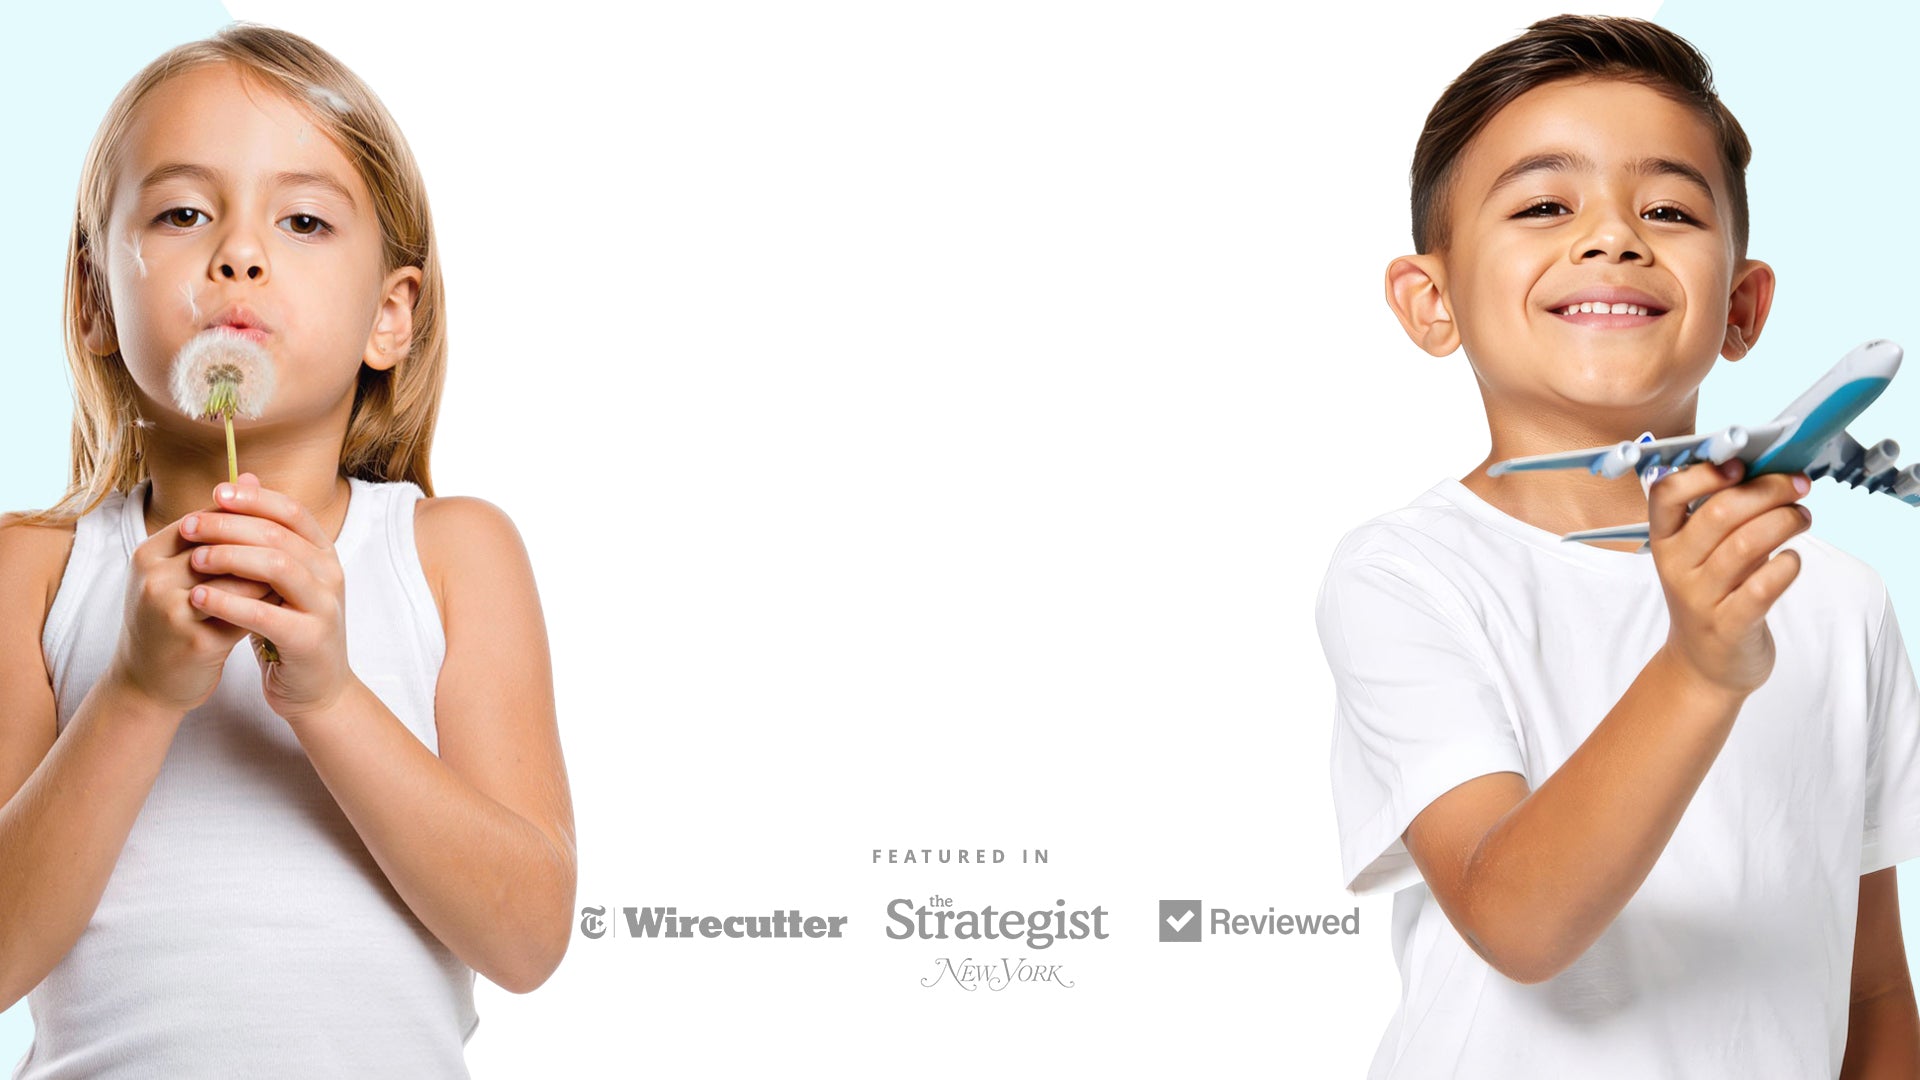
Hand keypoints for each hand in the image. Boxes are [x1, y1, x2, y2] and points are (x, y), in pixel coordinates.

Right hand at [110, 495, 277, 715]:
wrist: (148, 684)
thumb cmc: (172, 619)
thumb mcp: (182, 571)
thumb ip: (217, 528)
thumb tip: (252, 476)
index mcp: (148, 553)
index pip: (209, 519)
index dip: (249, 522)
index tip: (281, 529)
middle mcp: (153, 577)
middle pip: (226, 545)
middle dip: (265, 547)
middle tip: (302, 548)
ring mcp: (170, 609)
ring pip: (239, 578)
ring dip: (272, 576)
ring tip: (299, 576)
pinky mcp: (193, 641)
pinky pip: (244, 613)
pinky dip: (269, 606)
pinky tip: (288, 605)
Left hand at [182, 473, 354, 722]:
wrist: (315, 688)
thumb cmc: (287, 628)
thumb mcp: (277, 579)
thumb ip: (263, 535)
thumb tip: (242, 479)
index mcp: (323, 554)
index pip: (292, 511)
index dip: (253, 499)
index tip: (215, 494)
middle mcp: (330, 574)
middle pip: (279, 534)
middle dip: (229, 526)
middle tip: (189, 527)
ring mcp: (324, 606)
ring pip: (278, 566)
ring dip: (230, 558)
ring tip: (193, 561)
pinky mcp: (310, 639)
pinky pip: (267, 614)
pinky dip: (230, 602)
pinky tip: (200, 597)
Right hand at [1647, 459, 1810, 694]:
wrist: (1704, 663)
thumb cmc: (1711, 595)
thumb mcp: (1700, 555)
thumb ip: (1721, 516)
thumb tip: (1767, 471)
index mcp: (1664, 541)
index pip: (1666, 494)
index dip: (1703, 474)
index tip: (1740, 466)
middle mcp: (1676, 567)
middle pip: (1719, 514)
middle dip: (1768, 490)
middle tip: (1797, 486)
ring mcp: (1701, 598)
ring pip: (1746, 545)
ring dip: (1785, 521)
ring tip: (1802, 517)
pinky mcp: (1730, 625)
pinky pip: (1764, 587)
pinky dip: (1787, 565)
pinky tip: (1792, 559)